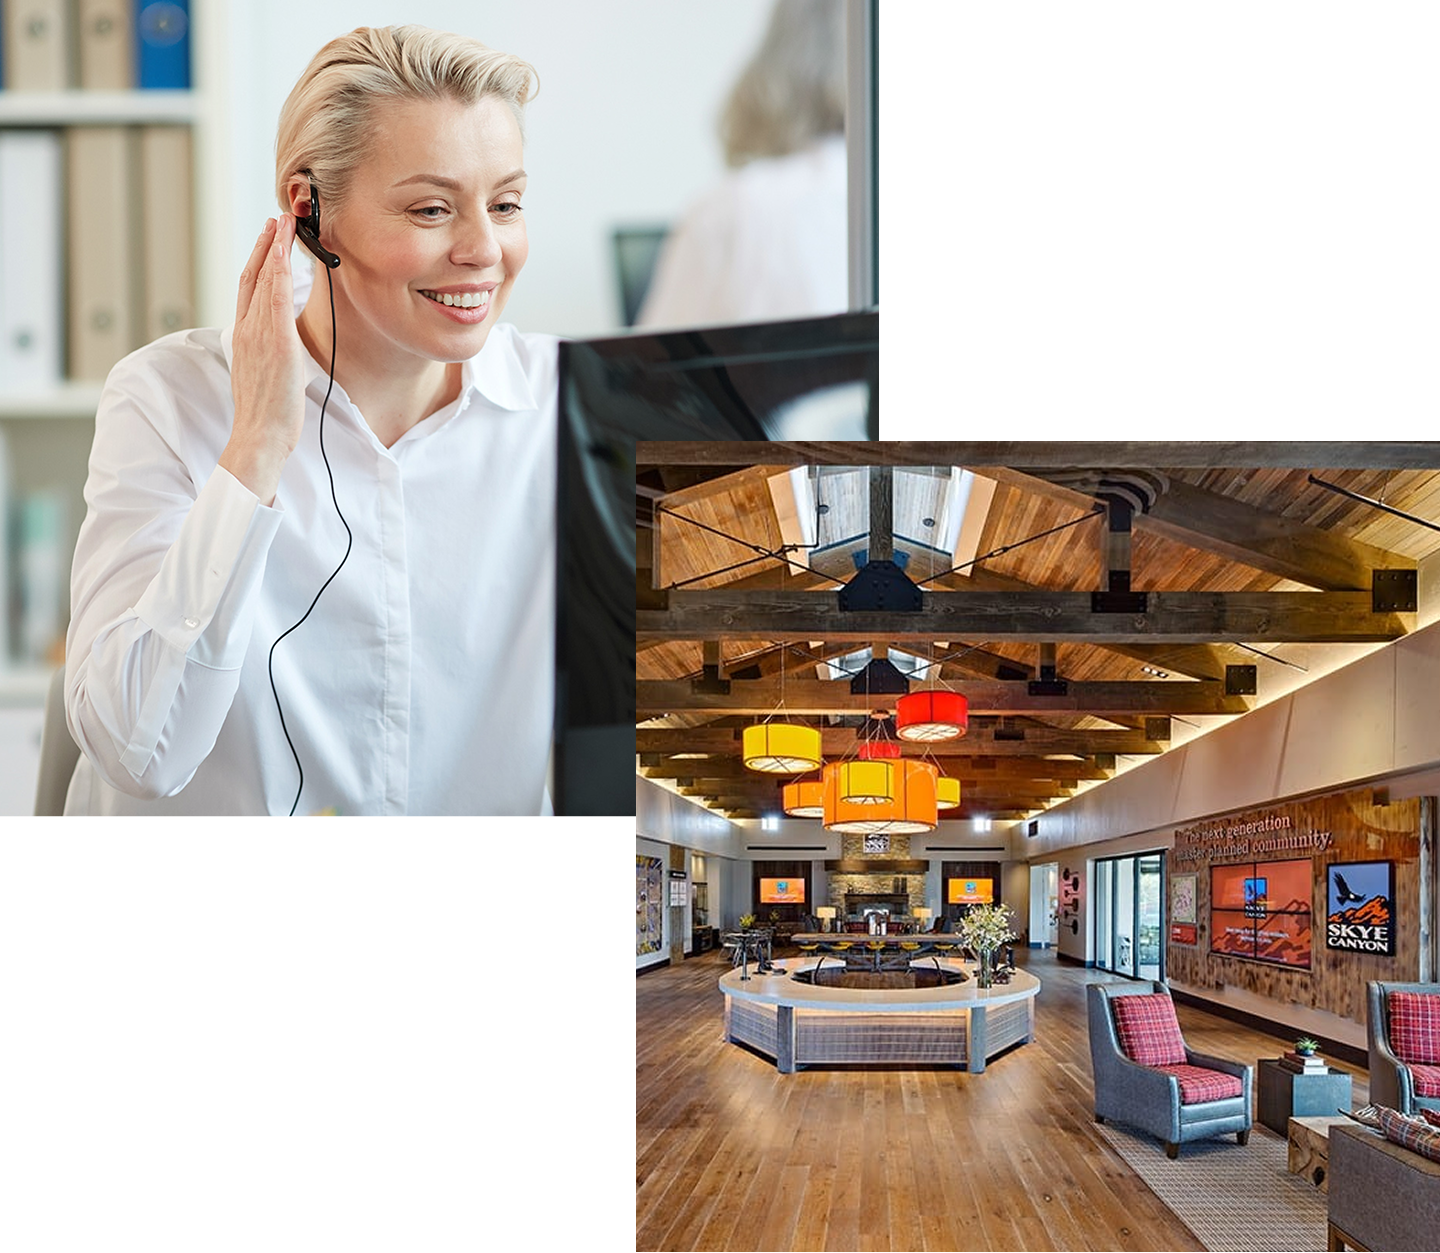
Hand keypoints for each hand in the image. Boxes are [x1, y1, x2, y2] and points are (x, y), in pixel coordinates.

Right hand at [220, 215, 308, 504]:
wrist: (259, 434)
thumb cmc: (267, 414)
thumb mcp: (265, 375)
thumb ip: (271, 354)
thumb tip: (283, 347)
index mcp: (245, 337)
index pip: (250, 290)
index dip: (259, 262)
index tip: (269, 241)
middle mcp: (247, 330)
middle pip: (254, 276)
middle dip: (266, 245)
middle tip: (277, 219)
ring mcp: (259, 333)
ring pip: (264, 279)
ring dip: (275, 248)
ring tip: (284, 224)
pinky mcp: (275, 341)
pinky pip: (276, 298)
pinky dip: (278, 271)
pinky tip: (285, 252)